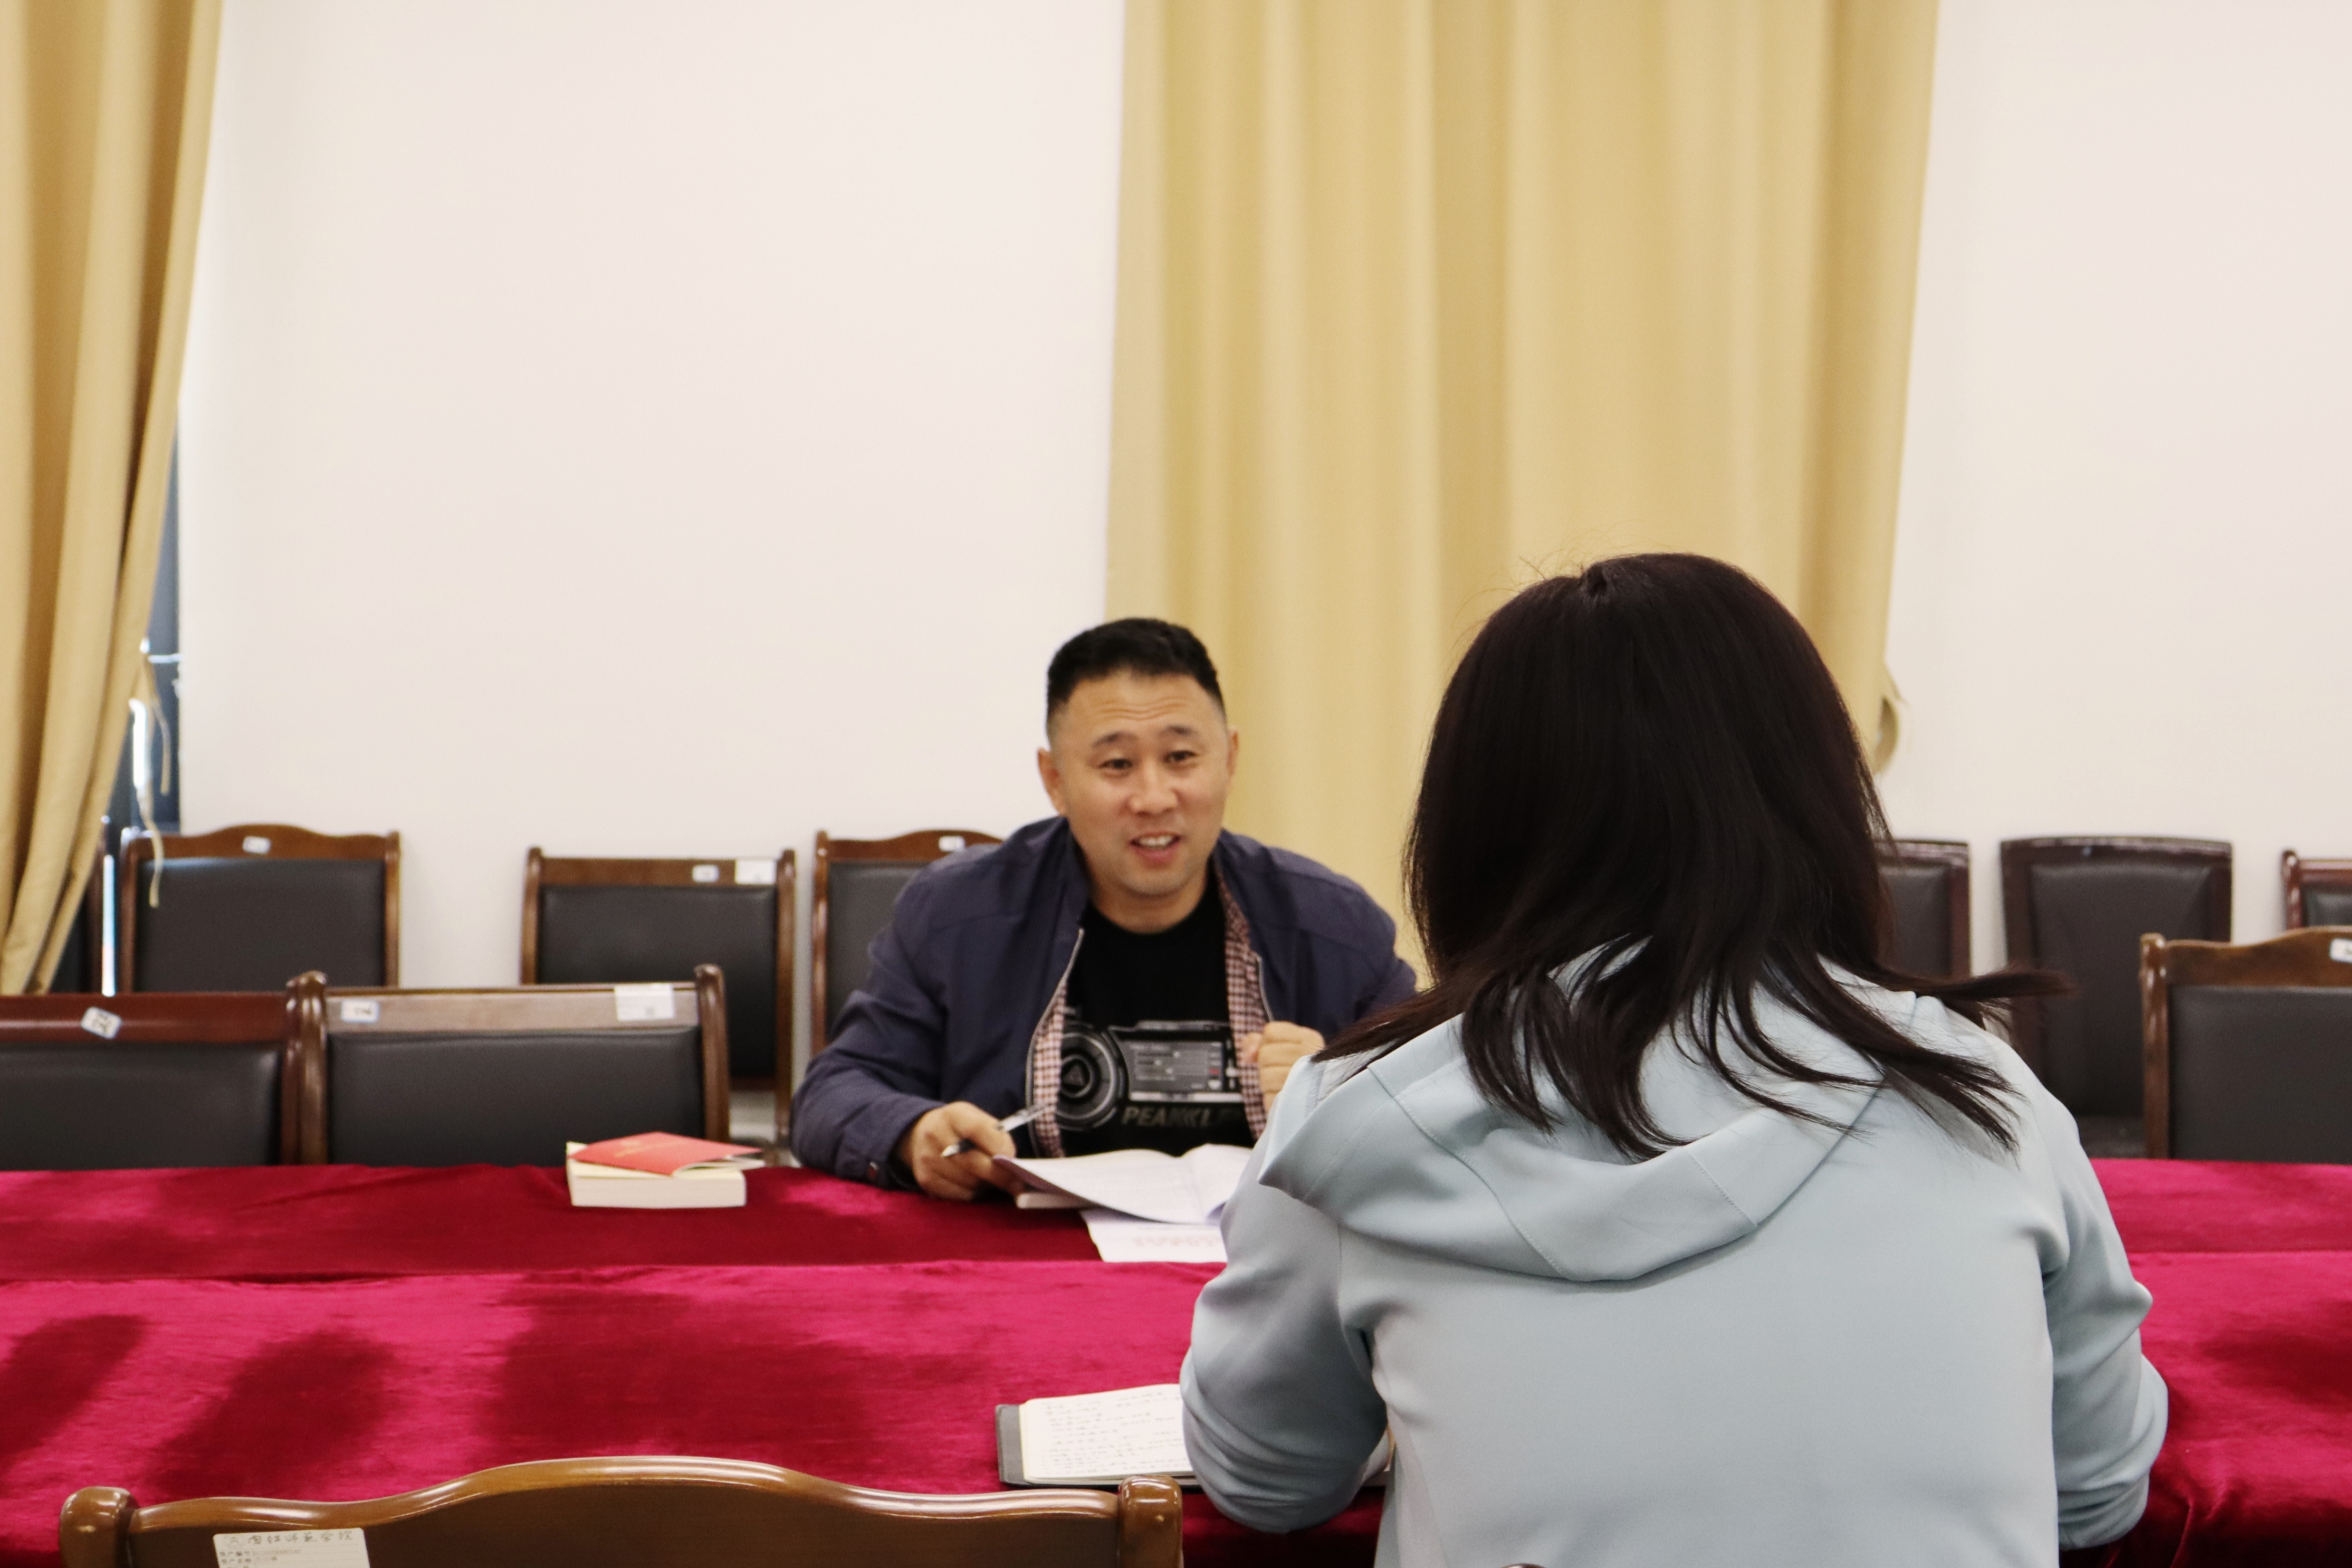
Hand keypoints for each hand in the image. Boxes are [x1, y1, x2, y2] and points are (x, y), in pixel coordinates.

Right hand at [896, 1102, 1024, 1200]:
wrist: (920, 1135)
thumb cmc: (959, 1129)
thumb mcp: (975, 1119)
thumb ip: (995, 1135)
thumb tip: (1012, 1162)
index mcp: (953, 1115)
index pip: (978, 1129)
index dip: (999, 1147)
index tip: (1014, 1160)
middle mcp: (935, 1135)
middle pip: (973, 1161)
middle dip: (999, 1174)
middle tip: (1016, 1182)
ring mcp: (928, 1159)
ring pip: (969, 1182)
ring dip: (986, 1184)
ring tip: (989, 1177)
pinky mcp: (926, 1180)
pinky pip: (960, 1194)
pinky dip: (973, 1191)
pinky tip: (973, 1182)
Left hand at [1239, 1021, 1323, 1106]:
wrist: (1318, 1101)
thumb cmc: (1296, 1070)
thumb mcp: (1283, 1047)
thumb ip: (1259, 1042)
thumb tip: (1247, 1055)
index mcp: (1309, 1039)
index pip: (1270, 1032)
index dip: (1266, 1043)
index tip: (1277, 1052)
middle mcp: (1310, 1056)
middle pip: (1265, 1054)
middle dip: (1265, 1065)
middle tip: (1279, 1071)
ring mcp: (1305, 1080)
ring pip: (1265, 1076)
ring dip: (1267, 1083)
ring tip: (1282, 1085)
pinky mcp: (1297, 1103)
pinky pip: (1268, 1098)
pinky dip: (1271, 1100)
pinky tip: (1283, 1099)